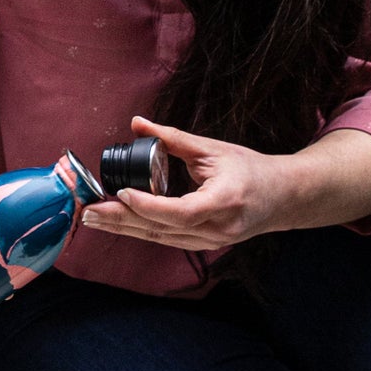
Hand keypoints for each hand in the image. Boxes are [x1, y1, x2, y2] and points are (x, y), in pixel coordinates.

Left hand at [78, 116, 296, 253]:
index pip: (180, 211)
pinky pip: (165, 239)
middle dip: (120, 221)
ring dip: (123, 228)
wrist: (283, 198)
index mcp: (225, 201)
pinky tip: (117, 223)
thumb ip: (172, 138)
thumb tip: (137, 123)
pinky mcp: (202, 246)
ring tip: (93, 219)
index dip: (148, 205)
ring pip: (159, 238)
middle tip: (88, 212)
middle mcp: (217, 228)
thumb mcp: (212, 149)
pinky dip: (139, 230)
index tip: (121, 192)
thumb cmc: (251, 170)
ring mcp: (210, 242)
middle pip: (161, 230)